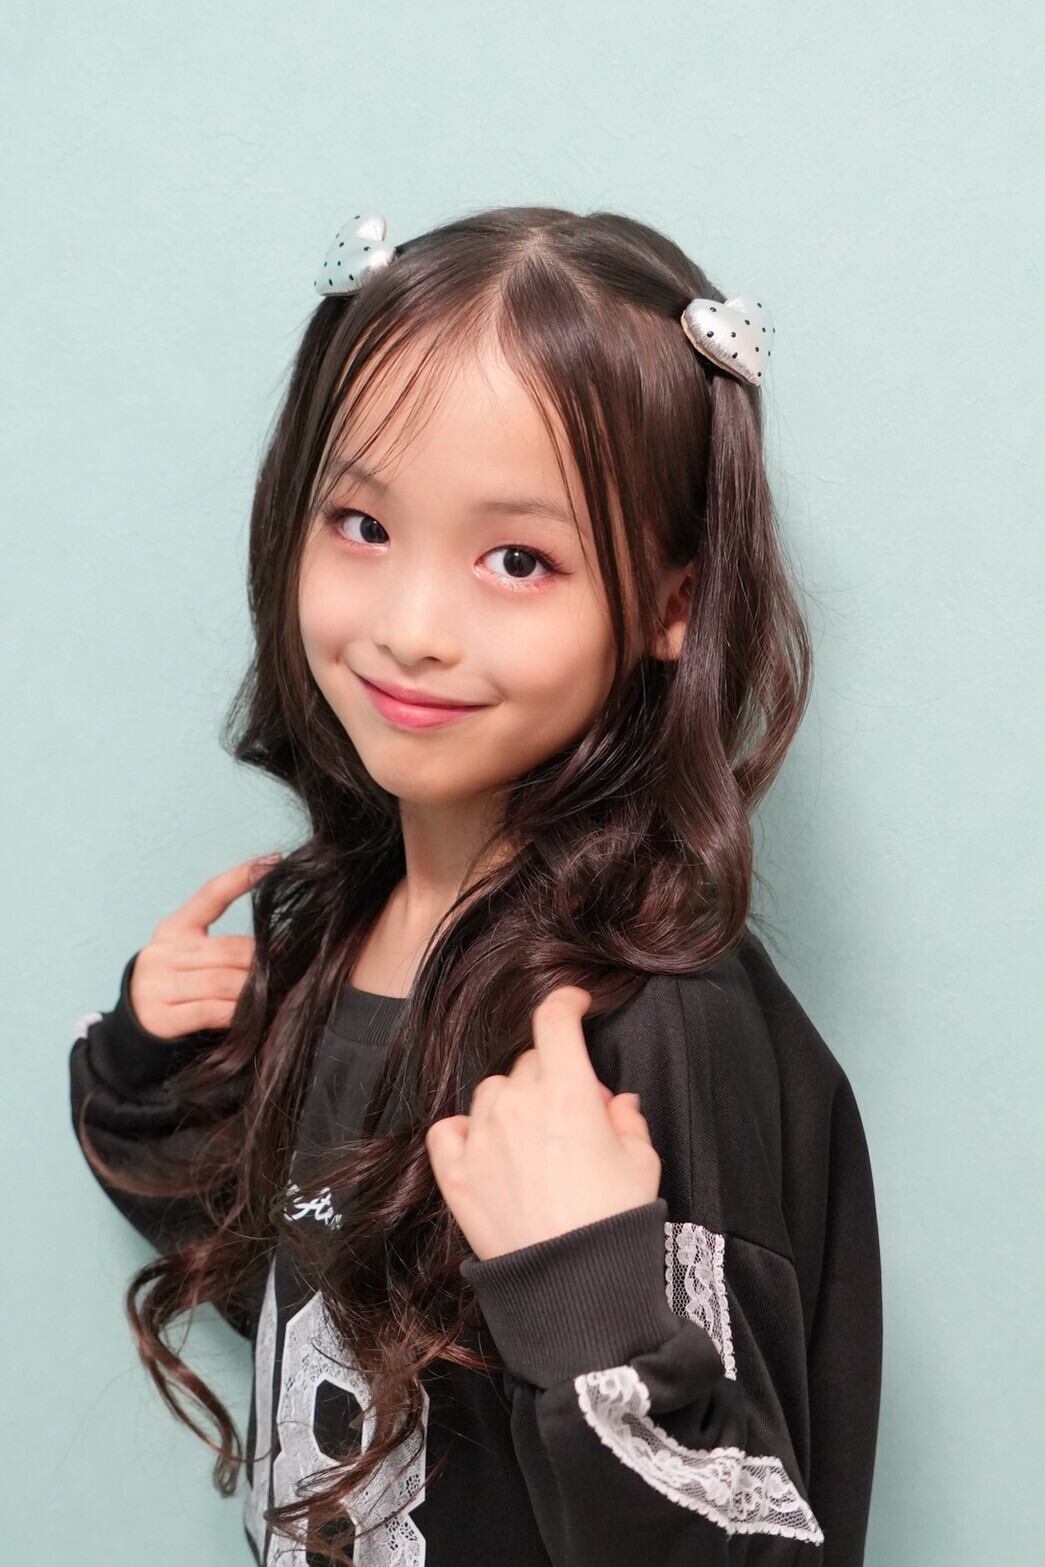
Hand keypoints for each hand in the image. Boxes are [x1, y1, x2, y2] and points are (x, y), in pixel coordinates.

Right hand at [128, 854, 280, 1039]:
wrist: (134, 1029)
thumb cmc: (177, 988)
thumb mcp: (190, 957)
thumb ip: (225, 947)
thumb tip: (278, 946)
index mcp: (175, 928)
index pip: (211, 894)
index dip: (243, 877)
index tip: (275, 861)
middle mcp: (163, 952)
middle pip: (230, 949)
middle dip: (262, 961)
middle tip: (289, 966)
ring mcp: (159, 984)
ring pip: (225, 981)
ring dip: (255, 990)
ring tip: (276, 992)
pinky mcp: (162, 1017)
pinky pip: (213, 1010)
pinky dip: (238, 1013)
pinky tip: (253, 1015)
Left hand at [425, 985, 660, 1260]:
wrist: (575, 1288)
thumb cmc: (615, 1221)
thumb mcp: (642, 1162)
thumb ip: (627, 1120)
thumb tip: (615, 1103)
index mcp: (567, 1091)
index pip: (555, 1020)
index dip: (566, 1002)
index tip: (575, 1004)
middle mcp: (518, 1104)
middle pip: (529, 1063)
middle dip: (552, 1078)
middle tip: (574, 1115)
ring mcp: (482, 1138)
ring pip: (491, 1092)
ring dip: (512, 1103)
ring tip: (534, 1143)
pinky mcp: (456, 1175)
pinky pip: (448, 1130)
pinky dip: (464, 1132)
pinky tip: (484, 1147)